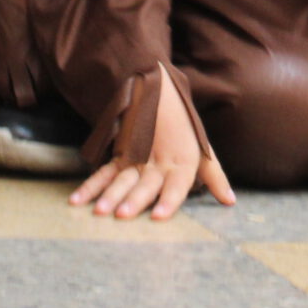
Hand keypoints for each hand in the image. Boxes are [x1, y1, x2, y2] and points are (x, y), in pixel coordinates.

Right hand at [70, 67, 235, 219]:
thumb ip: (214, 177)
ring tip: (98, 211)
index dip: (169, 201)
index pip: (177, 185)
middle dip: (133, 200)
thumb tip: (230, 202)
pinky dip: (90, 186)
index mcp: (182, 162)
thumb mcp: (203, 150)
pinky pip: (103, 172)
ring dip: (109, 195)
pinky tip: (76, 201)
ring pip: (122, 179)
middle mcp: (159, 162)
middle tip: (122, 215)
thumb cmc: (185, 127)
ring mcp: (137, 158)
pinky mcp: (120, 154)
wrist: (158, 90)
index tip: (159, 217)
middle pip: (145, 184)